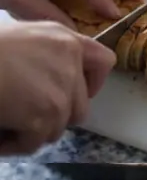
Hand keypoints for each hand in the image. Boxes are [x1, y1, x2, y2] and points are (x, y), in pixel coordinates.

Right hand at [0, 21, 114, 154]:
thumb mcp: (16, 36)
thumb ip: (45, 54)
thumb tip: (55, 82)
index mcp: (62, 38)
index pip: (104, 61)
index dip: (92, 82)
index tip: (75, 92)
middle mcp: (68, 62)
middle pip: (79, 107)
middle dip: (53, 115)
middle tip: (22, 112)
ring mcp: (59, 92)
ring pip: (57, 128)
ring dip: (32, 130)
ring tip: (5, 119)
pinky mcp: (44, 116)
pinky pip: (35, 143)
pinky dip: (14, 144)